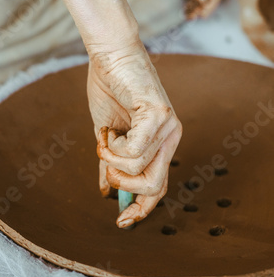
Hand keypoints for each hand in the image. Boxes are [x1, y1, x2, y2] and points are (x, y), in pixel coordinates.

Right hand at [87, 38, 181, 228]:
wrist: (109, 54)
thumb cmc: (110, 89)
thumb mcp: (108, 135)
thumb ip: (111, 162)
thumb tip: (106, 191)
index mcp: (162, 143)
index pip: (159, 189)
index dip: (141, 210)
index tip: (121, 222)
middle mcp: (172, 137)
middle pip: (153, 188)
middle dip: (122, 184)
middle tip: (105, 162)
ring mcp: (168, 126)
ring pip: (138, 170)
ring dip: (110, 159)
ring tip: (105, 135)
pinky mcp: (159, 114)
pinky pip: (134, 150)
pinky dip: (112, 146)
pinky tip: (108, 129)